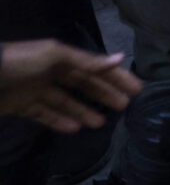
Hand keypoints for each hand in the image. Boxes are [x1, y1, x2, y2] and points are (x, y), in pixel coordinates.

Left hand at [0, 42, 141, 132]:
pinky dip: (58, 121)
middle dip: (103, 94)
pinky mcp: (21, 105)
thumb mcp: (54, 56)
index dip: (115, 77)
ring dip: (82, 111)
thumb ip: (85, 61)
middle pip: (82, 84)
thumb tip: (119, 58)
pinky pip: (44, 114)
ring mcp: (35, 89)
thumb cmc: (19, 62)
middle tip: (123, 106)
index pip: (94, 67)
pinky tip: (74, 128)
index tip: (136, 89)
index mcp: (60, 57)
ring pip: (64, 101)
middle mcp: (50, 72)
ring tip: (100, 123)